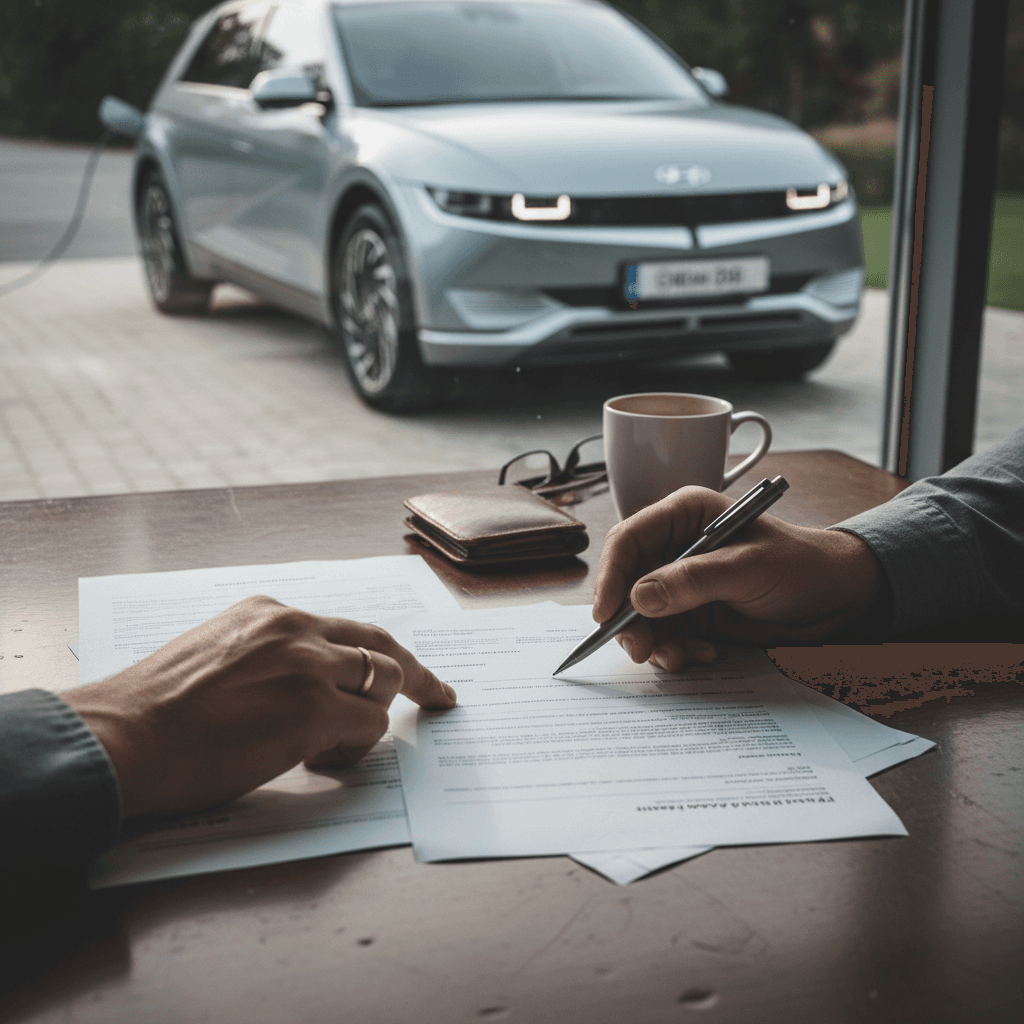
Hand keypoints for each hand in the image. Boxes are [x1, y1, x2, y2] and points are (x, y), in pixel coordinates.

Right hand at [63, 596, 455, 818]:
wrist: (119, 738)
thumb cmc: (153, 712)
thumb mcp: (215, 656)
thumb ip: (266, 658)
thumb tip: (299, 688)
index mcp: (268, 612)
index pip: (345, 628)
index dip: (378, 652)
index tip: (407, 668)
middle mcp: (294, 627)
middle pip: (382, 645)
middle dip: (417, 675)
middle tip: (440, 697)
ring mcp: (308, 664)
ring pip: (383, 683)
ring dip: (370, 721)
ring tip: (332, 749)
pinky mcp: (314, 707)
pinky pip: (369, 726)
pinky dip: (356, 750)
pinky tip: (319, 763)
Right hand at [593, 486, 887, 669]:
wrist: (837, 599)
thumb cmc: (801, 565)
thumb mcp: (749, 568)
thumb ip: (694, 580)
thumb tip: (639, 597)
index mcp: (684, 515)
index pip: (628, 540)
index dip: (610, 576)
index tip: (606, 614)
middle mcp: (674, 546)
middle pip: (625, 581)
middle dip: (628, 618)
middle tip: (640, 649)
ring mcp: (680, 582)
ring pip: (639, 615)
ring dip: (651, 641)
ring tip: (679, 658)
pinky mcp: (691, 613)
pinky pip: (663, 636)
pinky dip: (674, 651)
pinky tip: (703, 655)